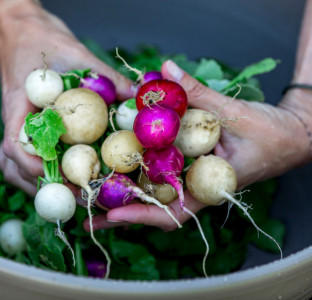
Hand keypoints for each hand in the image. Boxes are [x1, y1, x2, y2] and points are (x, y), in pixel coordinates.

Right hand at [0, 0, 132, 195]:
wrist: (23, 31)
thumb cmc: (42, 39)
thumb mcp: (76, 53)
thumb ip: (106, 76)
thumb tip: (139, 96)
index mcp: (18, 107)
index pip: (15, 145)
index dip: (35, 167)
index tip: (62, 179)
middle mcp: (14, 123)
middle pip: (15, 167)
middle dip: (45, 186)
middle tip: (80, 196)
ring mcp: (17, 127)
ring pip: (15, 168)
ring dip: (38, 185)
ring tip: (72, 194)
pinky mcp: (25, 128)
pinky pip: (24, 157)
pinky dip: (39, 172)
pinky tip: (62, 177)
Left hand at [86, 59, 309, 231]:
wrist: (290, 136)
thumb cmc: (270, 132)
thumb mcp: (233, 111)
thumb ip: (197, 92)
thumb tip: (165, 68)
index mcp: (210, 186)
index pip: (174, 211)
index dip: (143, 215)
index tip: (113, 214)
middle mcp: (197, 188)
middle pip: (155, 211)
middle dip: (122, 216)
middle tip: (87, 219)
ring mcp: (192, 180)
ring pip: (155, 197)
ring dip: (124, 200)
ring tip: (91, 201)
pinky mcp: (189, 169)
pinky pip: (161, 178)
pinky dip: (138, 177)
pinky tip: (116, 173)